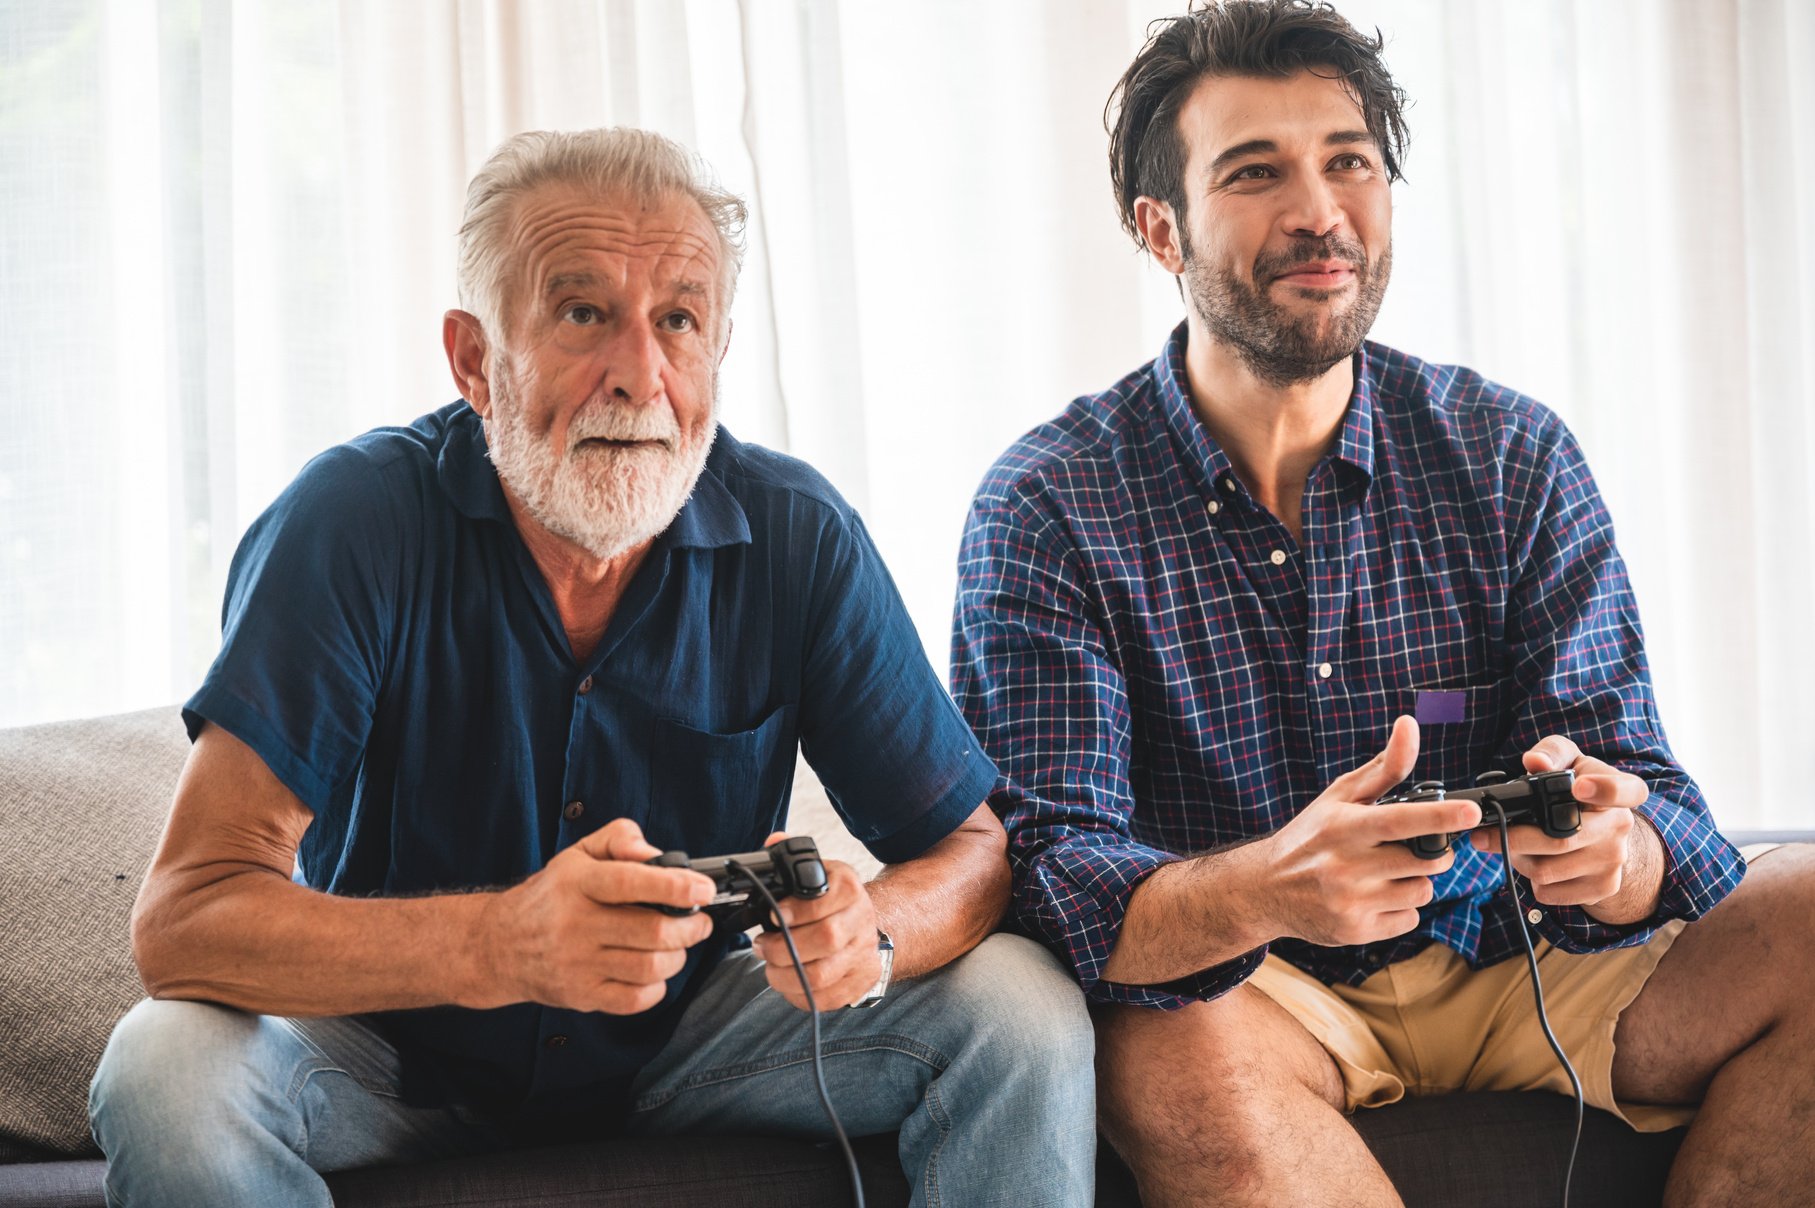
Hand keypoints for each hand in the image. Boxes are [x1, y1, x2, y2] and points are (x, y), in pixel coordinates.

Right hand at [486, 818, 716, 1014]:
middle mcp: (575, 924)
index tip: (702, 890)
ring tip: (678, 944)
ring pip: (648, 966)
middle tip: (699, 922)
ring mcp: (577, 963)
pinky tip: (654, 972)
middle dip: (690, 927)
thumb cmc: (550, 897)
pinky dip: (656, 987)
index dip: (674, 886)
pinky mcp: (581, 994)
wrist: (499, 946)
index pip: (630, 882)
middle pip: (650, 930)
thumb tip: (655, 853)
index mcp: (577, 883)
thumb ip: (619, 839)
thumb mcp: (577, 854)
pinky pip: (634, 999)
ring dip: (677, 956)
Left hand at [749, 832, 881, 1011]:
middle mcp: (862, 919)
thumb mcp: (816, 870)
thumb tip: (773, 842)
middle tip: (761, 947)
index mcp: (849, 887)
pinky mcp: (863, 980)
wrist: (866, 922)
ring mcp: (865, 953)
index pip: (821, 901)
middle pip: (825, 939)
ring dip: (786, 976)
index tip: (771, 916)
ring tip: (771, 968)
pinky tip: (789, 983)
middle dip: (782, 948)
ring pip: (822, 975)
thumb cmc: (829, 898)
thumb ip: (790, 856)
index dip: (793, 912)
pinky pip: (828, 998)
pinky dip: (800, 995)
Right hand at [1259, 716, 1483, 947]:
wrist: (1264, 890)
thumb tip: (1409, 725)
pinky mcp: (1356, 930)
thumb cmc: (1310, 837)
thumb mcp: (1340, 798)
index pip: (1399, 820)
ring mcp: (1351, 902)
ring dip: (1414, 881)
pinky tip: (1373, 898)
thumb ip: (1384, 767)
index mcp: (1345, 827)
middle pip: (1427, 861)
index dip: (1439, 816)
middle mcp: (1346, 866)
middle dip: (1433, 852)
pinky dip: (1400, 908)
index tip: (1470, 811)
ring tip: (1384, 873)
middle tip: (1411, 846)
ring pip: (1422, 891)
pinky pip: (1409, 919)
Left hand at [1470, 735, 1658, 915]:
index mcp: (1623, 790)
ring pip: (1547, 871)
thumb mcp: (1569, 761)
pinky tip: (1533, 862)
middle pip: (1562, 840)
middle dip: (1515, 839)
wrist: (1602, 833)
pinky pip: (1550, 892)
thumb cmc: (1578, 788)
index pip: (1625, 790)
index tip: (1577, 786)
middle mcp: (1622, 826)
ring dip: (1519, 860)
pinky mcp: (1602, 888)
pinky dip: (1530, 880)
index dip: (1603, 789)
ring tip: (1515, 845)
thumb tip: (1535, 761)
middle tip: (1483, 835)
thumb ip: (1552, 753)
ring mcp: (1615, 861)